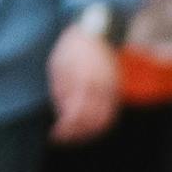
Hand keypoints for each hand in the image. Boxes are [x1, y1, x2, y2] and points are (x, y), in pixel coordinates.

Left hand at [46, 16, 122, 145]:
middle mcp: (98, 88)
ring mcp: (110, 90)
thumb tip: (63, 115)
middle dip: (77, 135)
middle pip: (90, 123)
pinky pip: (111, 114)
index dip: (65, 131)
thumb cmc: (73, 50)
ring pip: (104, 121)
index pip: (75, 117)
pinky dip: (101, 124)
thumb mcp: (59, 67)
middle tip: (64, 138)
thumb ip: (62, 91)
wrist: (98, 33)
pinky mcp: (115, 91)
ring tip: (75, 136)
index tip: (55, 135)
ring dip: (89, 133)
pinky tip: (89, 126)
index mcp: (82, 82)